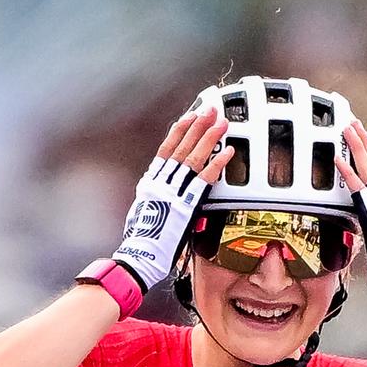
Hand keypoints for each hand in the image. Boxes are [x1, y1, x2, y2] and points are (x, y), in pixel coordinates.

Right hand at [112, 110, 231, 291]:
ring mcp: (172, 192)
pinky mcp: (185, 204)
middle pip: (181, 147)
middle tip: (209, 110)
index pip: (165, 151)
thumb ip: (157, 200)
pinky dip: (217, 164)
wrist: (138, 256)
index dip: (177, 132)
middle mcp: (160, 182)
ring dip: (208, 138)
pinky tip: (228, 151)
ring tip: (221, 122)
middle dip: (196, 126)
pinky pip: (204, 180)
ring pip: (193, 158)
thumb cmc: (141, 242)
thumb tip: (164, 196)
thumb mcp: (145, 213)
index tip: (187, 117)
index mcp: (149, 183)